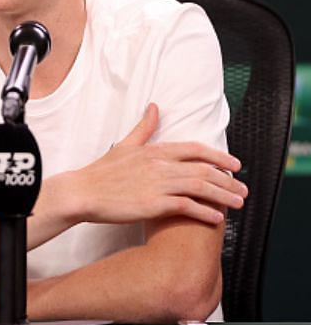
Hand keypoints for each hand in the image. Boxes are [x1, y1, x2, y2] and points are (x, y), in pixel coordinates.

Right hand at [50, 103, 246, 225]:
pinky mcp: (153, 204)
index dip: (219, 157)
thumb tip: (154, 107)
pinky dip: (205, 211)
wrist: (81, 193)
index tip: (235, 165)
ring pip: (200, 187)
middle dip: (228, 180)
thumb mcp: (125, 145)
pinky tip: (216, 217)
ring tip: (237, 203)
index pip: (195, 149)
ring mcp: (157, 185)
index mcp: (155, 151)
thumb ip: (144, 128)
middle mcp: (160, 165)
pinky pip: (187, 207)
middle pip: (204, 169)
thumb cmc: (101, 172)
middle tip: (243, 189)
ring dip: (223, 195)